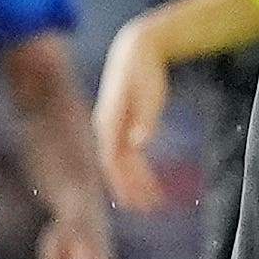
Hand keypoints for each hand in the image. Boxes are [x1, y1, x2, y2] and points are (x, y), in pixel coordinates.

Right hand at [92, 15, 172, 212]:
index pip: (113, 160)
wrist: (136, 50)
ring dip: (135, 182)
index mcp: (109, 122)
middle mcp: (106, 128)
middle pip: (116, 166)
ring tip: (152, 202)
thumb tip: (139, 142)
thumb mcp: (149, 92)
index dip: (125, 182)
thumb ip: (145, 118)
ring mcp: (112, 128)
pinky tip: (148, 182)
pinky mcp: (122, 126)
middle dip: (131, 189)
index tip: (139, 200)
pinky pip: (128, 154)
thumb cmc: (143, 70)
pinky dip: (138, 170)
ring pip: (122, 162)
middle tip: (149, 209)